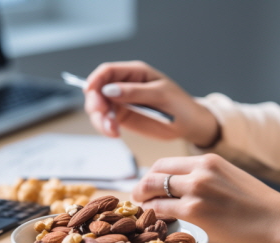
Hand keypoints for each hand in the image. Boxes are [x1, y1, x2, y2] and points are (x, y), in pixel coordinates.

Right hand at [84, 61, 218, 146]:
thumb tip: (109, 90)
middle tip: (103, 117)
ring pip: (99, 107)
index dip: (96, 79)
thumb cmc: (180, 105)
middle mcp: (124, 85)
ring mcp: (121, 101)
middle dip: (96, 103)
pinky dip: (105, 127)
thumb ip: (135, 92)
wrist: (189, 125)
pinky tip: (114, 133)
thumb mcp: (160, 95)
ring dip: (100, 119)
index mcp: (135, 73)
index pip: (108, 71)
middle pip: (98, 90)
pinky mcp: (122, 117)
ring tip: (112, 131)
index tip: (90, 91)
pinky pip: (106, 120)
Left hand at [132, 153, 279, 242]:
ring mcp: (196, 191)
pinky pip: (161, 211)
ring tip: (144, 212)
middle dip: (140, 187)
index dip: (150, 176)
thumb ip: (203, 176)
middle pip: (153, 174)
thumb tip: (177, 185)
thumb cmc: (257, 204)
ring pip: (152, 191)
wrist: (278, 222)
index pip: (164, 163)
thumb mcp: (229, 176)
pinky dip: (153, 216)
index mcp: (208, 160)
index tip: (147, 187)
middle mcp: (199, 171)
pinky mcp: (195, 213)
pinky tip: (155, 223)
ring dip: (143, 202)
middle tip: (138, 199)